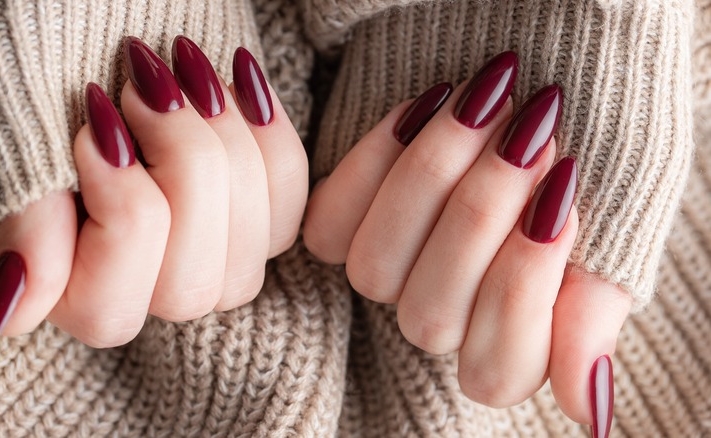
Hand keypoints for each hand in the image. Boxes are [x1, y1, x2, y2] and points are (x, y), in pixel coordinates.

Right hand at [0, 38, 306, 351]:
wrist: (85, 19)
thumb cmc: (37, 72)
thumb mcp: (14, 134)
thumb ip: (21, 221)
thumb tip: (10, 317)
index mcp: (65, 285)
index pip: (108, 302)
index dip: (119, 206)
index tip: (96, 116)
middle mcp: (143, 286)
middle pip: (192, 284)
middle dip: (184, 164)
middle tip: (148, 82)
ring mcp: (205, 255)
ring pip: (253, 245)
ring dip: (227, 142)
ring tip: (186, 67)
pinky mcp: (252, 212)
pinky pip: (289, 199)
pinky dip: (270, 133)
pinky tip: (237, 76)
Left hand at [304, 52, 631, 430]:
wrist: (533, 97)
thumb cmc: (578, 173)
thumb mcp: (607, 242)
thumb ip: (591, 316)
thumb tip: (590, 410)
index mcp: (506, 345)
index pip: (498, 366)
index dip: (525, 285)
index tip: (564, 201)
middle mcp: (439, 319)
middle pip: (431, 315)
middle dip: (481, 216)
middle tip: (529, 133)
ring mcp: (388, 276)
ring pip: (375, 271)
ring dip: (428, 182)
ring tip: (484, 105)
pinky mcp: (341, 227)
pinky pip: (331, 222)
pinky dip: (376, 159)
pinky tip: (429, 104)